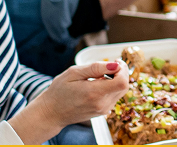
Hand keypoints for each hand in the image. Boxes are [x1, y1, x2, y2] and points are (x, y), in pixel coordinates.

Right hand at [9, 61, 128, 143]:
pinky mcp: (103, 112)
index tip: (115, 62)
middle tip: (109, 65)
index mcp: (94, 93)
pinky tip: (99, 84)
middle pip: (125, 86)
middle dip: (121, 72)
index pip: (122, 82)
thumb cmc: (59, 91)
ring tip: (100, 75)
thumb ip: (96, 68)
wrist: (52, 113)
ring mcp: (103, 110)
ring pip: (121, 91)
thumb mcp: (74, 73)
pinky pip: (115, 96)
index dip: (123, 69)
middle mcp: (102, 104)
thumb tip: (115, 65)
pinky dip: (112, 87)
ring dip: (116, 80)